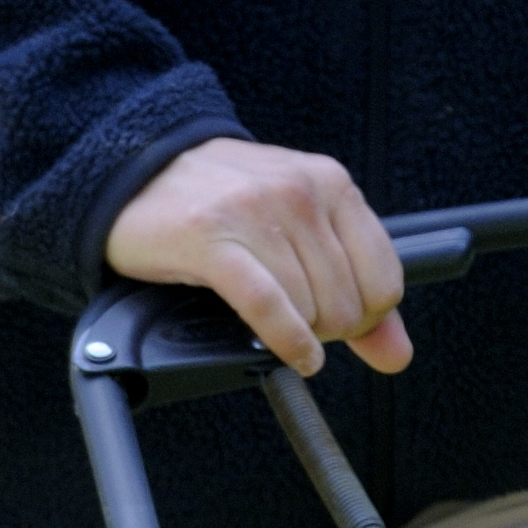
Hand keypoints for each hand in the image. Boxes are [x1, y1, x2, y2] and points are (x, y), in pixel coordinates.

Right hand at [103, 139, 410, 374]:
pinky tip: (292, 353)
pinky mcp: (210, 238)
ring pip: (312, 310)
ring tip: (269, 315)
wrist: (131, 172)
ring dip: (297, 331)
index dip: (367, 315)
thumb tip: (397, 355)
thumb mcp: (299, 234)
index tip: (338, 318)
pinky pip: (270, 308)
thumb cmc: (220, 205)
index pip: (386, 280)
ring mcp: (254, 211)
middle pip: (350, 304)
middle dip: (327, 326)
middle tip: (295, 317)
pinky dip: (288, 341)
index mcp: (330, 183)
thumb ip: (358, 292)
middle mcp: (298, 191)